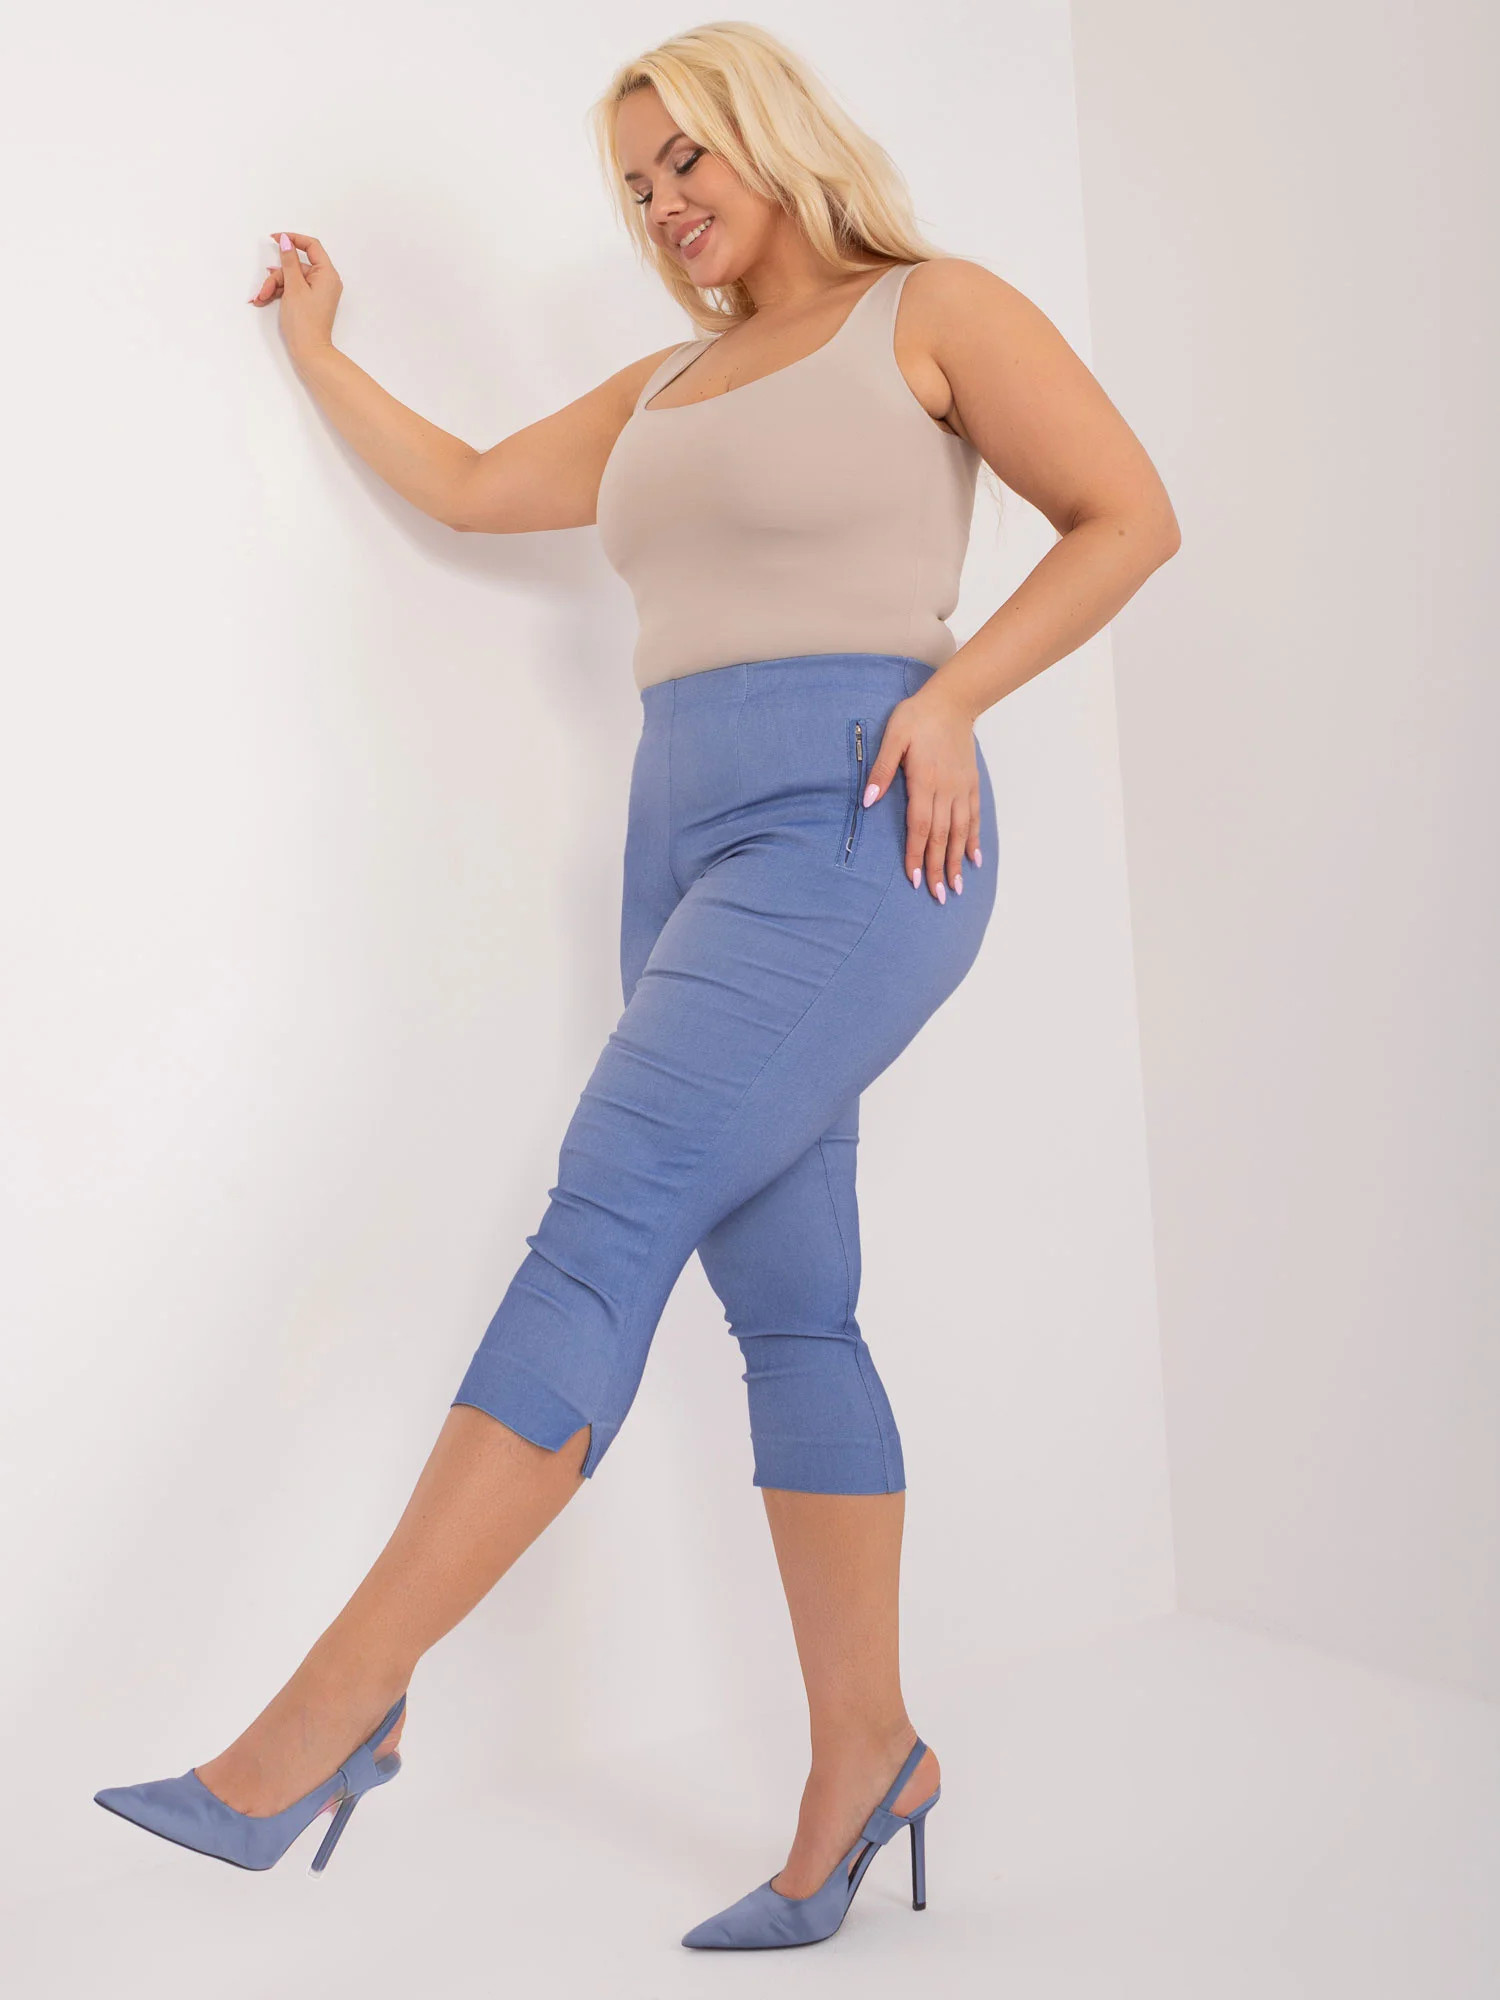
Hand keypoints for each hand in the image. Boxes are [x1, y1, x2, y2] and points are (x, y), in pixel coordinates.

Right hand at [248, 232, 342, 366]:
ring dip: (274, 287)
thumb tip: (286, 241)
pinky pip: (293, 289)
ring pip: (291, 278)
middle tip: (264, 290)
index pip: (312, 246)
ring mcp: (318, 291)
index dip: (293, 239)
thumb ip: (289, 261)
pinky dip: (279, 293)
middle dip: (277, 276)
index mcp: (327, 274)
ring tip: (261, 299)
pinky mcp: (311, 301)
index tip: (275, 238)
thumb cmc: (304, 322)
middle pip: (296, 266)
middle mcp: (325, 281)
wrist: (310, 352)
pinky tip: (264, 300)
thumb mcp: (293, 287)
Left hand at [860, 682, 983, 903]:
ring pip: (960, 832)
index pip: (920, 826)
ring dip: (956, 861)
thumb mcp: (893, 736)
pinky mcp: (970, 784)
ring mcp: (961, 788)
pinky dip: (974, 840)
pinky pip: (974, 817)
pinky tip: (974, 859)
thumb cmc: (917, 717)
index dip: (916, 854)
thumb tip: (868, 800)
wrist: (952, 701)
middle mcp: (946, 790)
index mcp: (924, 781)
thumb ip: (882, 770)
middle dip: (937, 868)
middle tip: (937, 896)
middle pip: (941, 837)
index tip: (913, 879)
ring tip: (956, 886)